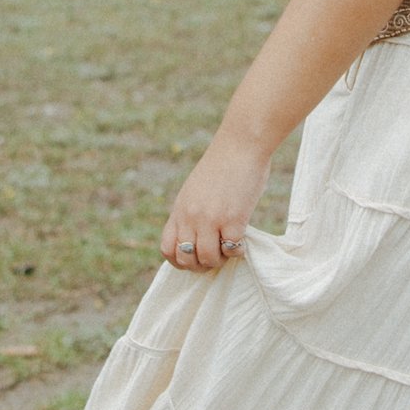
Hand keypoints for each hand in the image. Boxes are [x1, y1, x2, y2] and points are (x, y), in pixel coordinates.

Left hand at [160, 131, 271, 274]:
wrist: (240, 145)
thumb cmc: (223, 166)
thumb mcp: (195, 190)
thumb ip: (192, 212)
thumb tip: (197, 237)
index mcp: (179, 209)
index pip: (167, 248)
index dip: (180, 261)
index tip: (195, 258)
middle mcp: (190, 216)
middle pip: (186, 258)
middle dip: (201, 264)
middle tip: (216, 256)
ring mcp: (210, 218)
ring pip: (207, 258)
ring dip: (220, 260)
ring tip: (229, 248)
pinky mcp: (233, 219)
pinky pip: (231, 249)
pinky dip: (238, 250)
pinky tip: (242, 239)